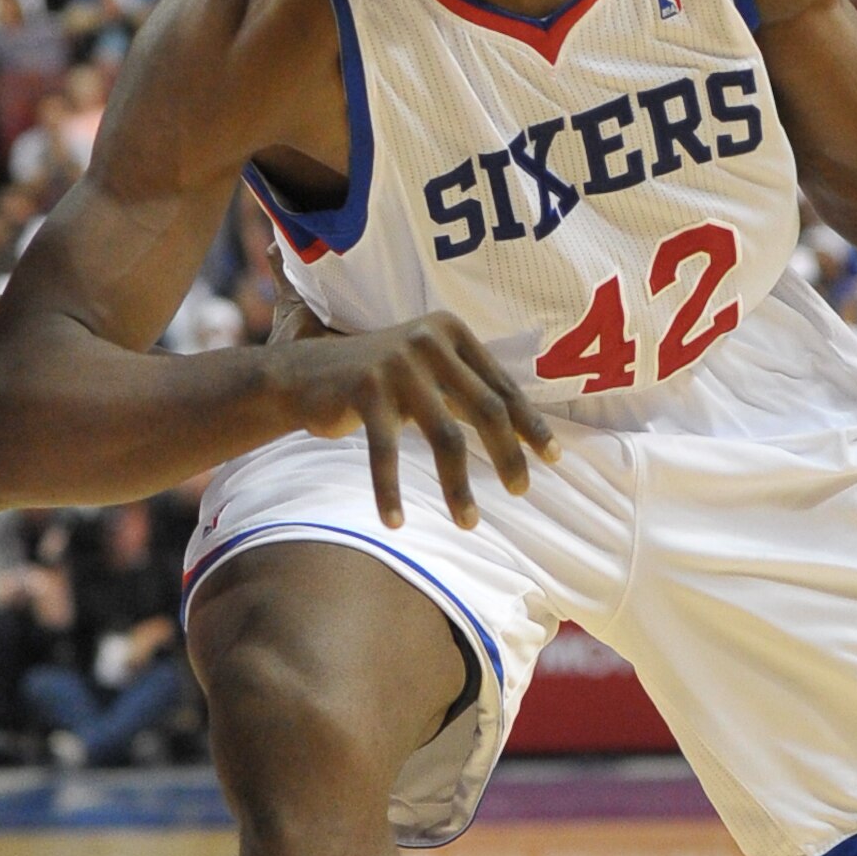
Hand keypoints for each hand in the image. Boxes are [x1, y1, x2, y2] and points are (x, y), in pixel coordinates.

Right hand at [272, 313, 556, 530]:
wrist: (303, 376)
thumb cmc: (378, 383)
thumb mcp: (427, 375)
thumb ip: (467, 391)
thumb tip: (524, 432)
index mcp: (450, 332)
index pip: (501, 387)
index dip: (528, 425)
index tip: (552, 459)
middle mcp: (428, 340)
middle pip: (485, 409)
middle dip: (507, 455)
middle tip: (521, 491)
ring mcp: (396, 364)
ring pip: (444, 437)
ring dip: (457, 486)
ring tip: (468, 522)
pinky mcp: (364, 389)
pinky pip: (387, 451)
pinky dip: (390, 490)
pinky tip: (395, 522)